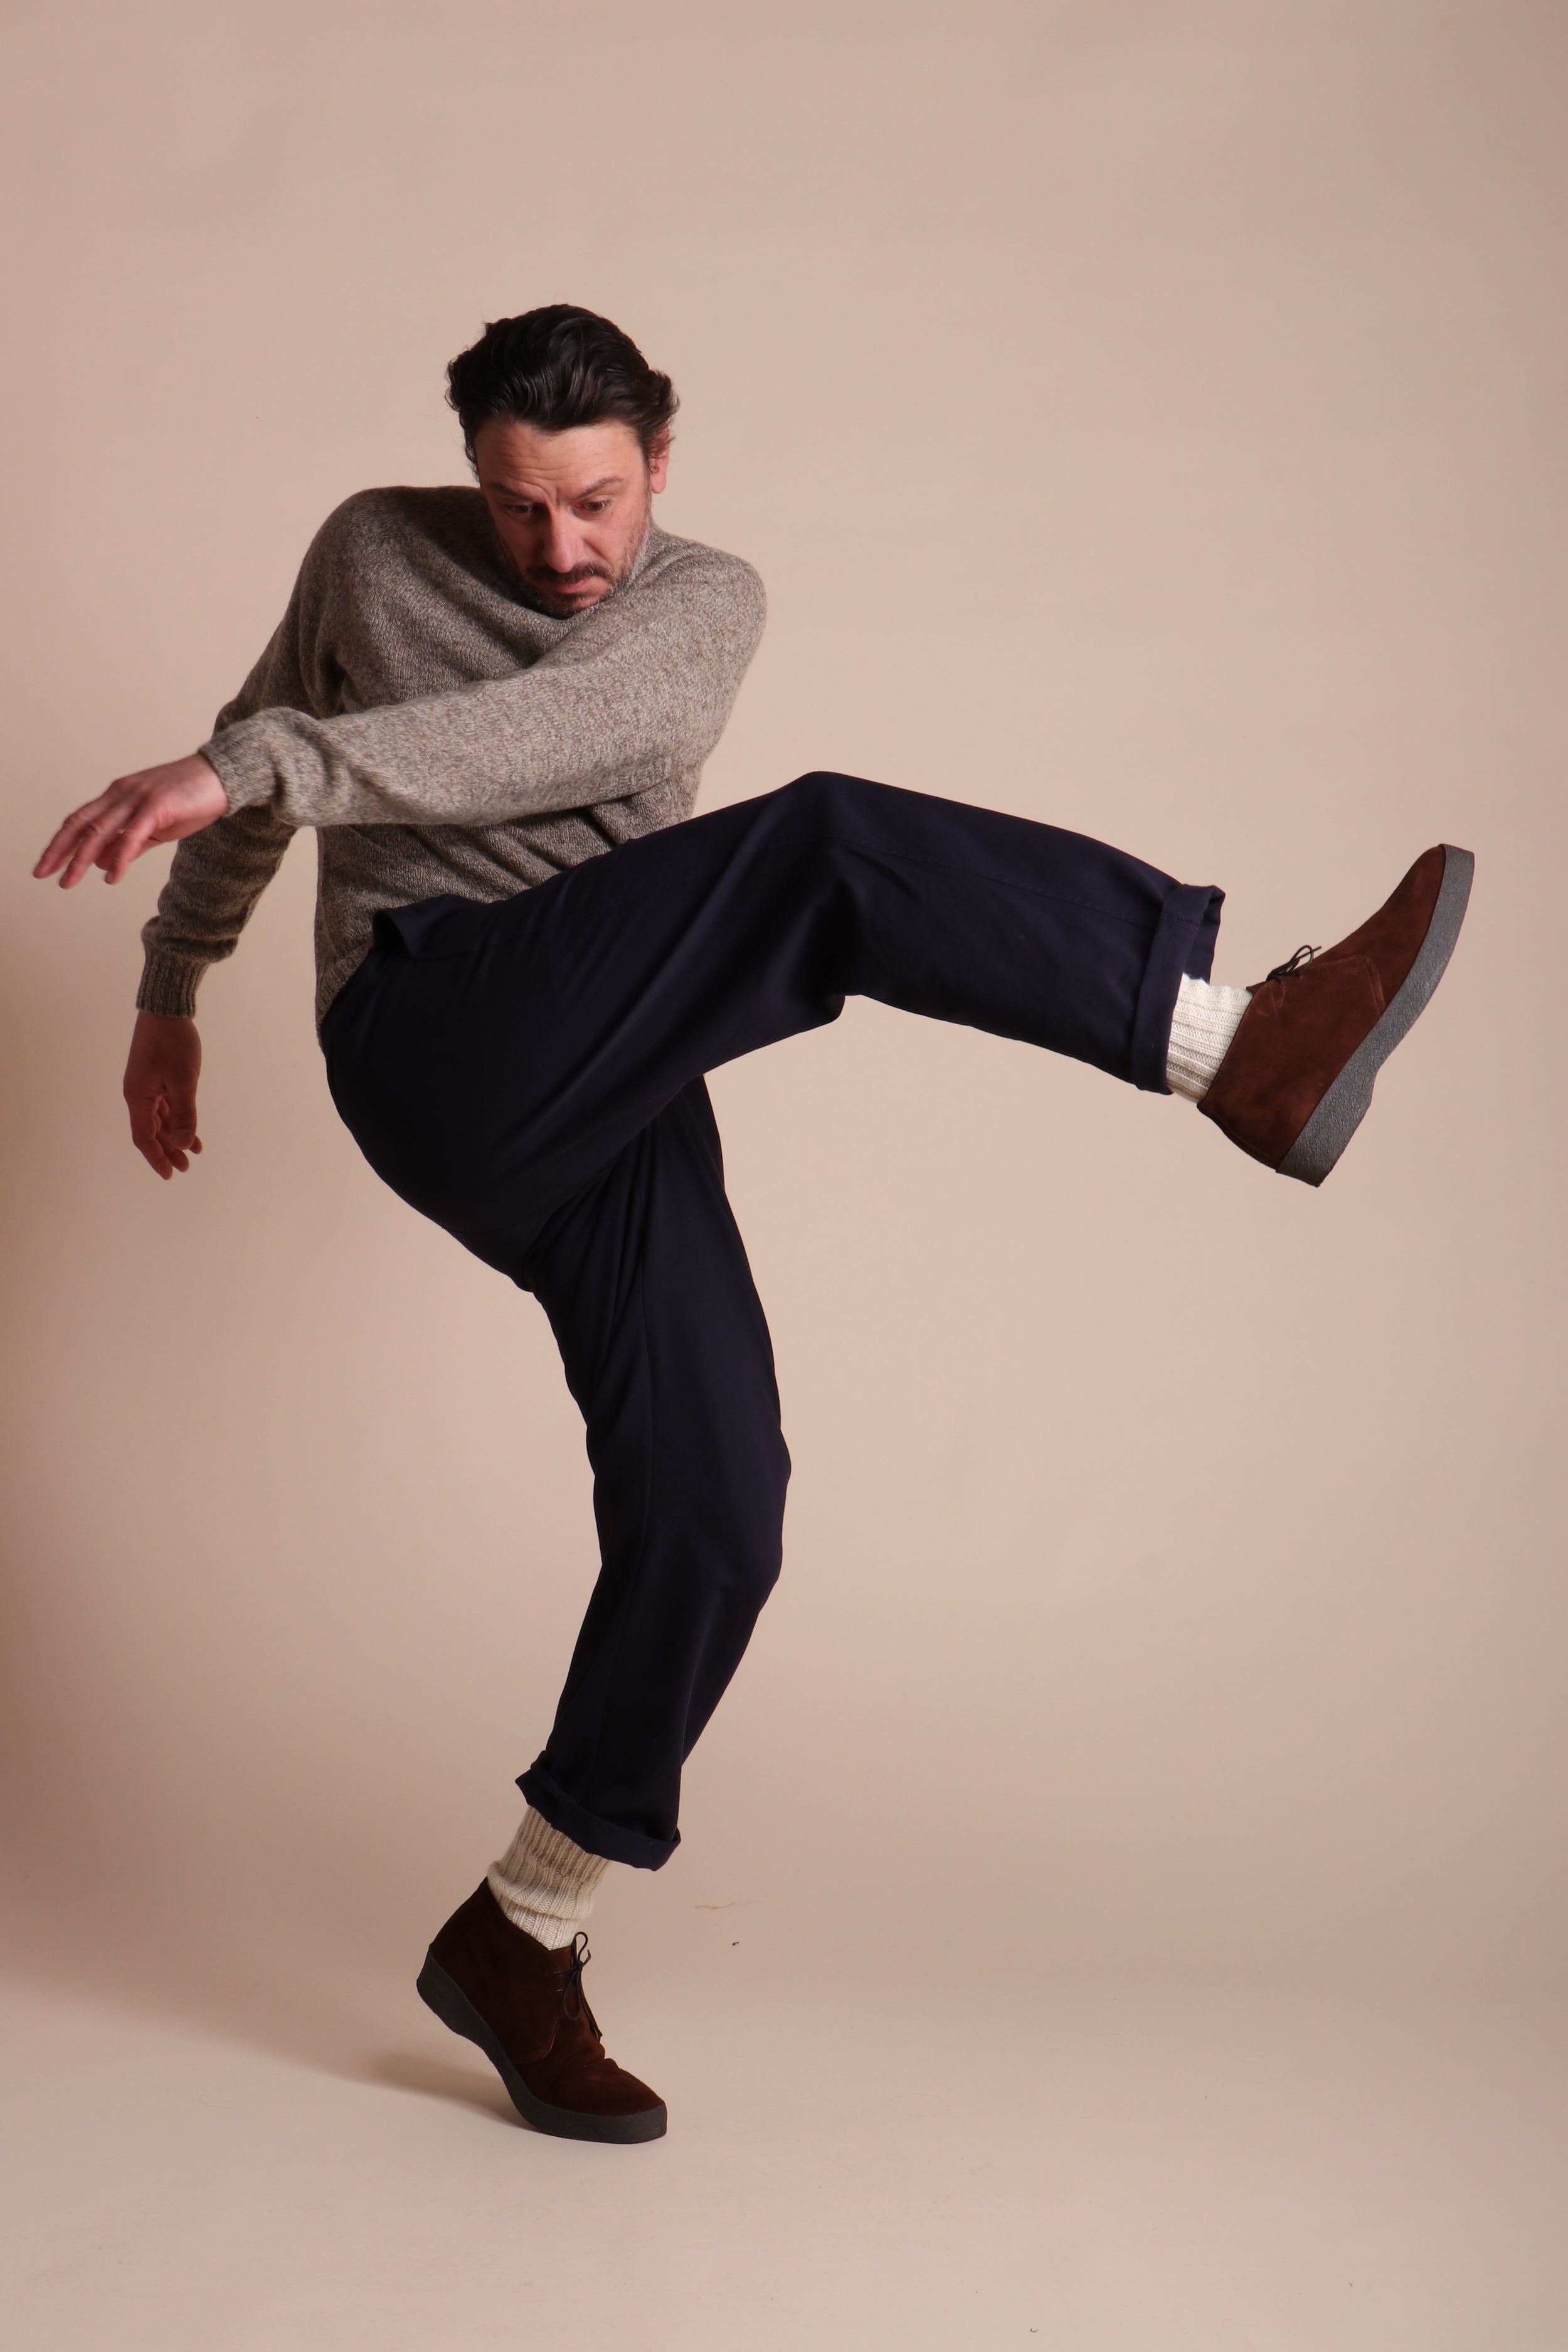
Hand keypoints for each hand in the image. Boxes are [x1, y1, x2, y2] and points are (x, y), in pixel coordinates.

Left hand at [34, 752, 229, 887]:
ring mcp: (138, 798)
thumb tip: (102, 863)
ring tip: (69, 881)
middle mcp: (121, 793)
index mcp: (117, 795)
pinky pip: (132, 836)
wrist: (224, 777)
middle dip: (59, 851)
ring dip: (81, 858)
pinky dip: (119, 858)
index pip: (79, 821)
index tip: (46, 865)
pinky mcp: (157, 805)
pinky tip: (112, 876)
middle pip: (81, 824)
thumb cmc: (192, 801)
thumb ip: (129, 844)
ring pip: (100, 830)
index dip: (60, 843)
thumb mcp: (155, 827)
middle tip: (43, 874)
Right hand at [124, 1012, 203, 1178]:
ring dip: (174, 1136)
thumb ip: (184, 1113)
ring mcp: (146, 1085)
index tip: (170, 1175)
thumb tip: (182, 1143)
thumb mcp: (184, 1080)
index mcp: (138, 1097)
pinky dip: (177, 1118)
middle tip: (185, 1168)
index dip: (157, 1157)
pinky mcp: (156, 1077)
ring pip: (159, 1119)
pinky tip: (191, 1129)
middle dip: (168, 1150)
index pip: (144, 1137)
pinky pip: (165, 1105)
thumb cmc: (174, 1043)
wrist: (165, 1009)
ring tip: (192, 1153)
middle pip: (151, 1131)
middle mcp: (138, 1094)